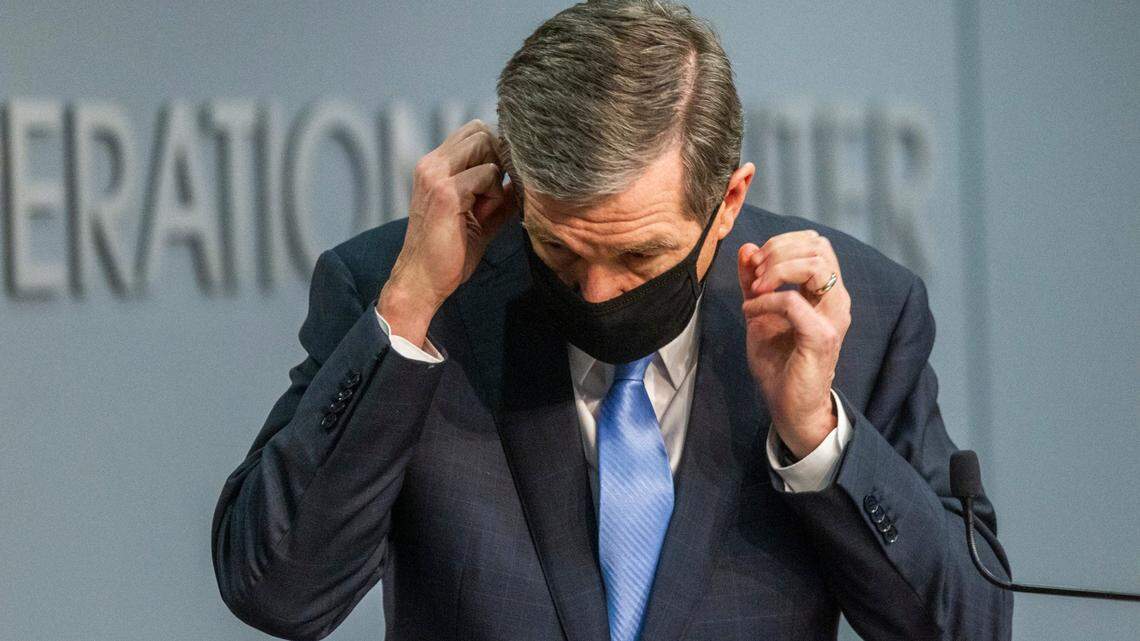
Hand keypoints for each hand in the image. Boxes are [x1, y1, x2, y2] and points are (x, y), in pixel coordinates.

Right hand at [378, 119, 516, 345]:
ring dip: (495, 177)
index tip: (497, 184)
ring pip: (485, 145)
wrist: (423, 281)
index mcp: (434, 166)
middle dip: (498, 159)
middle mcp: (431, 164)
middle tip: (493, 195)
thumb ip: (497, 196)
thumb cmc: (449, 253)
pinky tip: (483, 216)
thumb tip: (522, 180)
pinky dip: (494, 195)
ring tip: (486, 208)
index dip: (494, 151)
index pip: (473, 131)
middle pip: (481, 131)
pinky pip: (487, 174)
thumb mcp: (479, 218)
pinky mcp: (445, 192)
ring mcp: (435, 175)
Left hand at [737, 229, 851, 459]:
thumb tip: (746, 248)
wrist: (790, 406)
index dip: (783, 242)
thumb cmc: (779, 362)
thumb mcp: (759, 312)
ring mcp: (833, 317)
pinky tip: (751, 312)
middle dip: (778, 251)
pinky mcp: (821, 336)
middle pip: (818, 247)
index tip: (756, 261)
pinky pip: (793, 301)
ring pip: (815, 265)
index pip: (816, 244)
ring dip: (777, 270)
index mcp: (826, 292)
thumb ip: (754, 281)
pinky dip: (767, 300)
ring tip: (755, 289)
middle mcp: (836, 300)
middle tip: (755, 273)